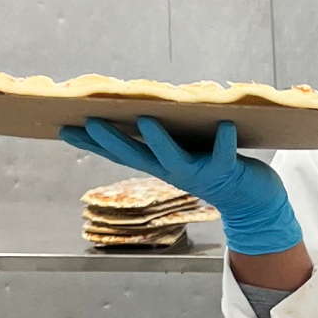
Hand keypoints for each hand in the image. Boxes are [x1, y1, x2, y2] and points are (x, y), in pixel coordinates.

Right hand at [59, 118, 301, 255]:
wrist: (253, 204)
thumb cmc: (216, 169)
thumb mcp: (184, 154)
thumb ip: (167, 138)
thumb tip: (143, 113)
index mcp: (161, 165)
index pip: (121, 154)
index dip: (92, 144)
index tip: (64, 128)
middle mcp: (174, 171)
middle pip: (137, 156)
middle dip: (113, 140)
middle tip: (88, 122)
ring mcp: (199, 173)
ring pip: (174, 158)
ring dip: (160, 141)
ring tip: (147, 120)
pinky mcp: (226, 171)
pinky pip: (224, 155)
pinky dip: (224, 140)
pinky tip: (225, 125)